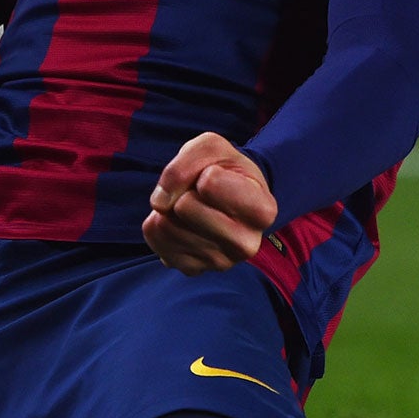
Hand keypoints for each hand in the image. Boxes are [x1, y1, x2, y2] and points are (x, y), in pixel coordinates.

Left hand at [143, 132, 276, 275]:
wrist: (228, 195)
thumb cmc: (225, 169)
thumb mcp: (213, 147)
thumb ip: (186, 161)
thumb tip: (159, 203)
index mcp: (262, 210)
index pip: (209, 184)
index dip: (206, 172)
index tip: (218, 176)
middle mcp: (247, 245)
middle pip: (185, 207)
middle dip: (185, 191)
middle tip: (201, 193)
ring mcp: (220, 262)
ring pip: (166, 225)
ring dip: (170, 207)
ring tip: (192, 206)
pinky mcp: (193, 270)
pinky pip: (156, 241)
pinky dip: (160, 224)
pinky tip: (180, 222)